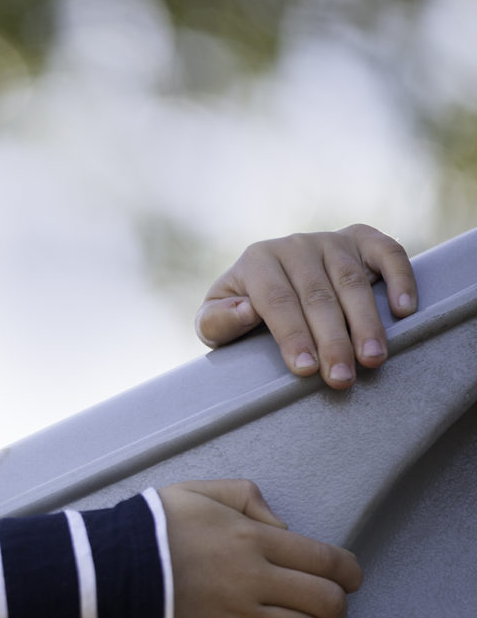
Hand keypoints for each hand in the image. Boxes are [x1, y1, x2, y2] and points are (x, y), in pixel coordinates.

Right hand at [160, 480, 361, 617]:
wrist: (100, 575)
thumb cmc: (145, 532)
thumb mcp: (193, 493)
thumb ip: (244, 497)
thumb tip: (283, 528)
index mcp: (252, 539)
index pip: (328, 560)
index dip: (349, 573)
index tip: (346, 580)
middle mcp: (255, 580)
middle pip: (327, 602)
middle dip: (336, 608)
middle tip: (325, 611)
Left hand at [195, 225, 416, 388]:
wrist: (267, 283)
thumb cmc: (240, 314)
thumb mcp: (214, 321)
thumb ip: (218, 321)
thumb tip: (245, 311)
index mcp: (257, 261)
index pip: (276, 300)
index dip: (292, 335)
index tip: (305, 368)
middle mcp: (294, 246)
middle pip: (317, 295)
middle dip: (331, 340)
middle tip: (340, 377)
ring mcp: (330, 241)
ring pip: (352, 281)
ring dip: (365, 323)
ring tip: (372, 359)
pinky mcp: (361, 240)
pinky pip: (387, 252)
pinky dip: (399, 277)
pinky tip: (404, 310)